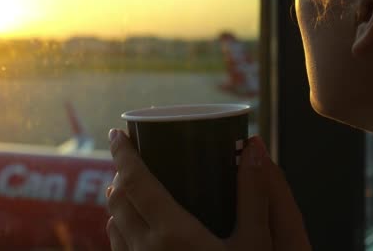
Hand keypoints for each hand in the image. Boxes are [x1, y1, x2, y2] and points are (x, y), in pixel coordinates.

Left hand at [105, 129, 310, 250]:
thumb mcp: (259, 242)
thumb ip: (255, 192)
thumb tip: (252, 146)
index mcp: (172, 233)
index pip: (134, 180)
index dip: (121, 152)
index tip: (117, 132)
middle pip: (116, 200)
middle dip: (119, 172)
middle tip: (133, 155)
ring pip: (113, 225)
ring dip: (118, 200)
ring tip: (134, 185)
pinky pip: (119, 248)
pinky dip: (120, 226)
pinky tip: (139, 225)